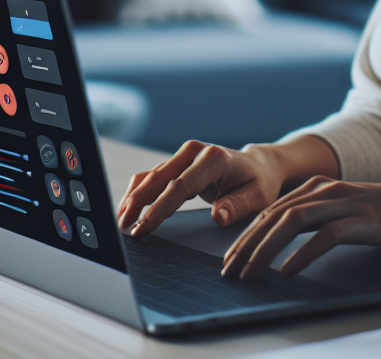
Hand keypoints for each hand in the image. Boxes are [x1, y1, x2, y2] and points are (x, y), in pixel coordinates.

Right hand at [117, 135, 338, 237]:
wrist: (259, 166)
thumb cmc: (259, 183)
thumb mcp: (257, 197)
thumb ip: (237, 206)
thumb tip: (218, 215)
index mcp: (214, 159)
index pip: (180, 186)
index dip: (159, 209)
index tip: (143, 229)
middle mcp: (195, 151)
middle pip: (159, 178)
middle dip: (138, 203)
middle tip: (123, 229)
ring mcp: (185, 154)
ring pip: (152, 176)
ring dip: (134, 198)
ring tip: (121, 222)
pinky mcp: (178, 162)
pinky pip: (153, 176)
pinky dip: (139, 192)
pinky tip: (129, 210)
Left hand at [221, 177, 380, 280]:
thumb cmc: (380, 215)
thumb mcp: (340, 213)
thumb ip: (313, 221)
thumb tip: (279, 242)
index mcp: (317, 188)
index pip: (270, 212)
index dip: (246, 237)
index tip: (229, 261)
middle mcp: (325, 190)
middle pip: (274, 216)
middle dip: (247, 245)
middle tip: (229, 272)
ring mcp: (342, 203)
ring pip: (293, 222)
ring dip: (266, 249)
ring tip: (251, 273)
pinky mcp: (360, 219)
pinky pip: (325, 236)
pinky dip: (303, 253)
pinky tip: (288, 270)